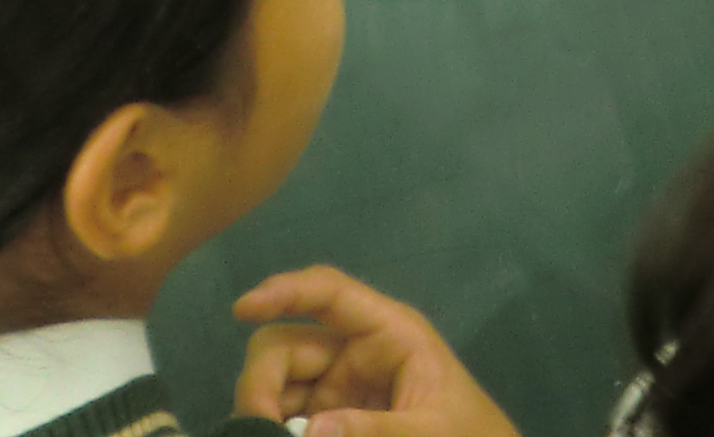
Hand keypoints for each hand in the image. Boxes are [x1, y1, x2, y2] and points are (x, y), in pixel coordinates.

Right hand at [234, 268, 519, 436]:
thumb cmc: (471, 435)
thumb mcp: (432, 432)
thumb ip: (376, 431)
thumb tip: (311, 431)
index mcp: (388, 333)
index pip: (330, 293)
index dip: (285, 291)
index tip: (243, 308)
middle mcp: (355, 352)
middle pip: (287, 344)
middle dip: (262, 380)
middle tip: (257, 426)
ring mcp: (339, 388)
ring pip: (279, 383)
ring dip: (262, 409)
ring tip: (263, 436)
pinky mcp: (330, 420)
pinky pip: (288, 415)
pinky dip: (273, 426)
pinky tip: (269, 436)